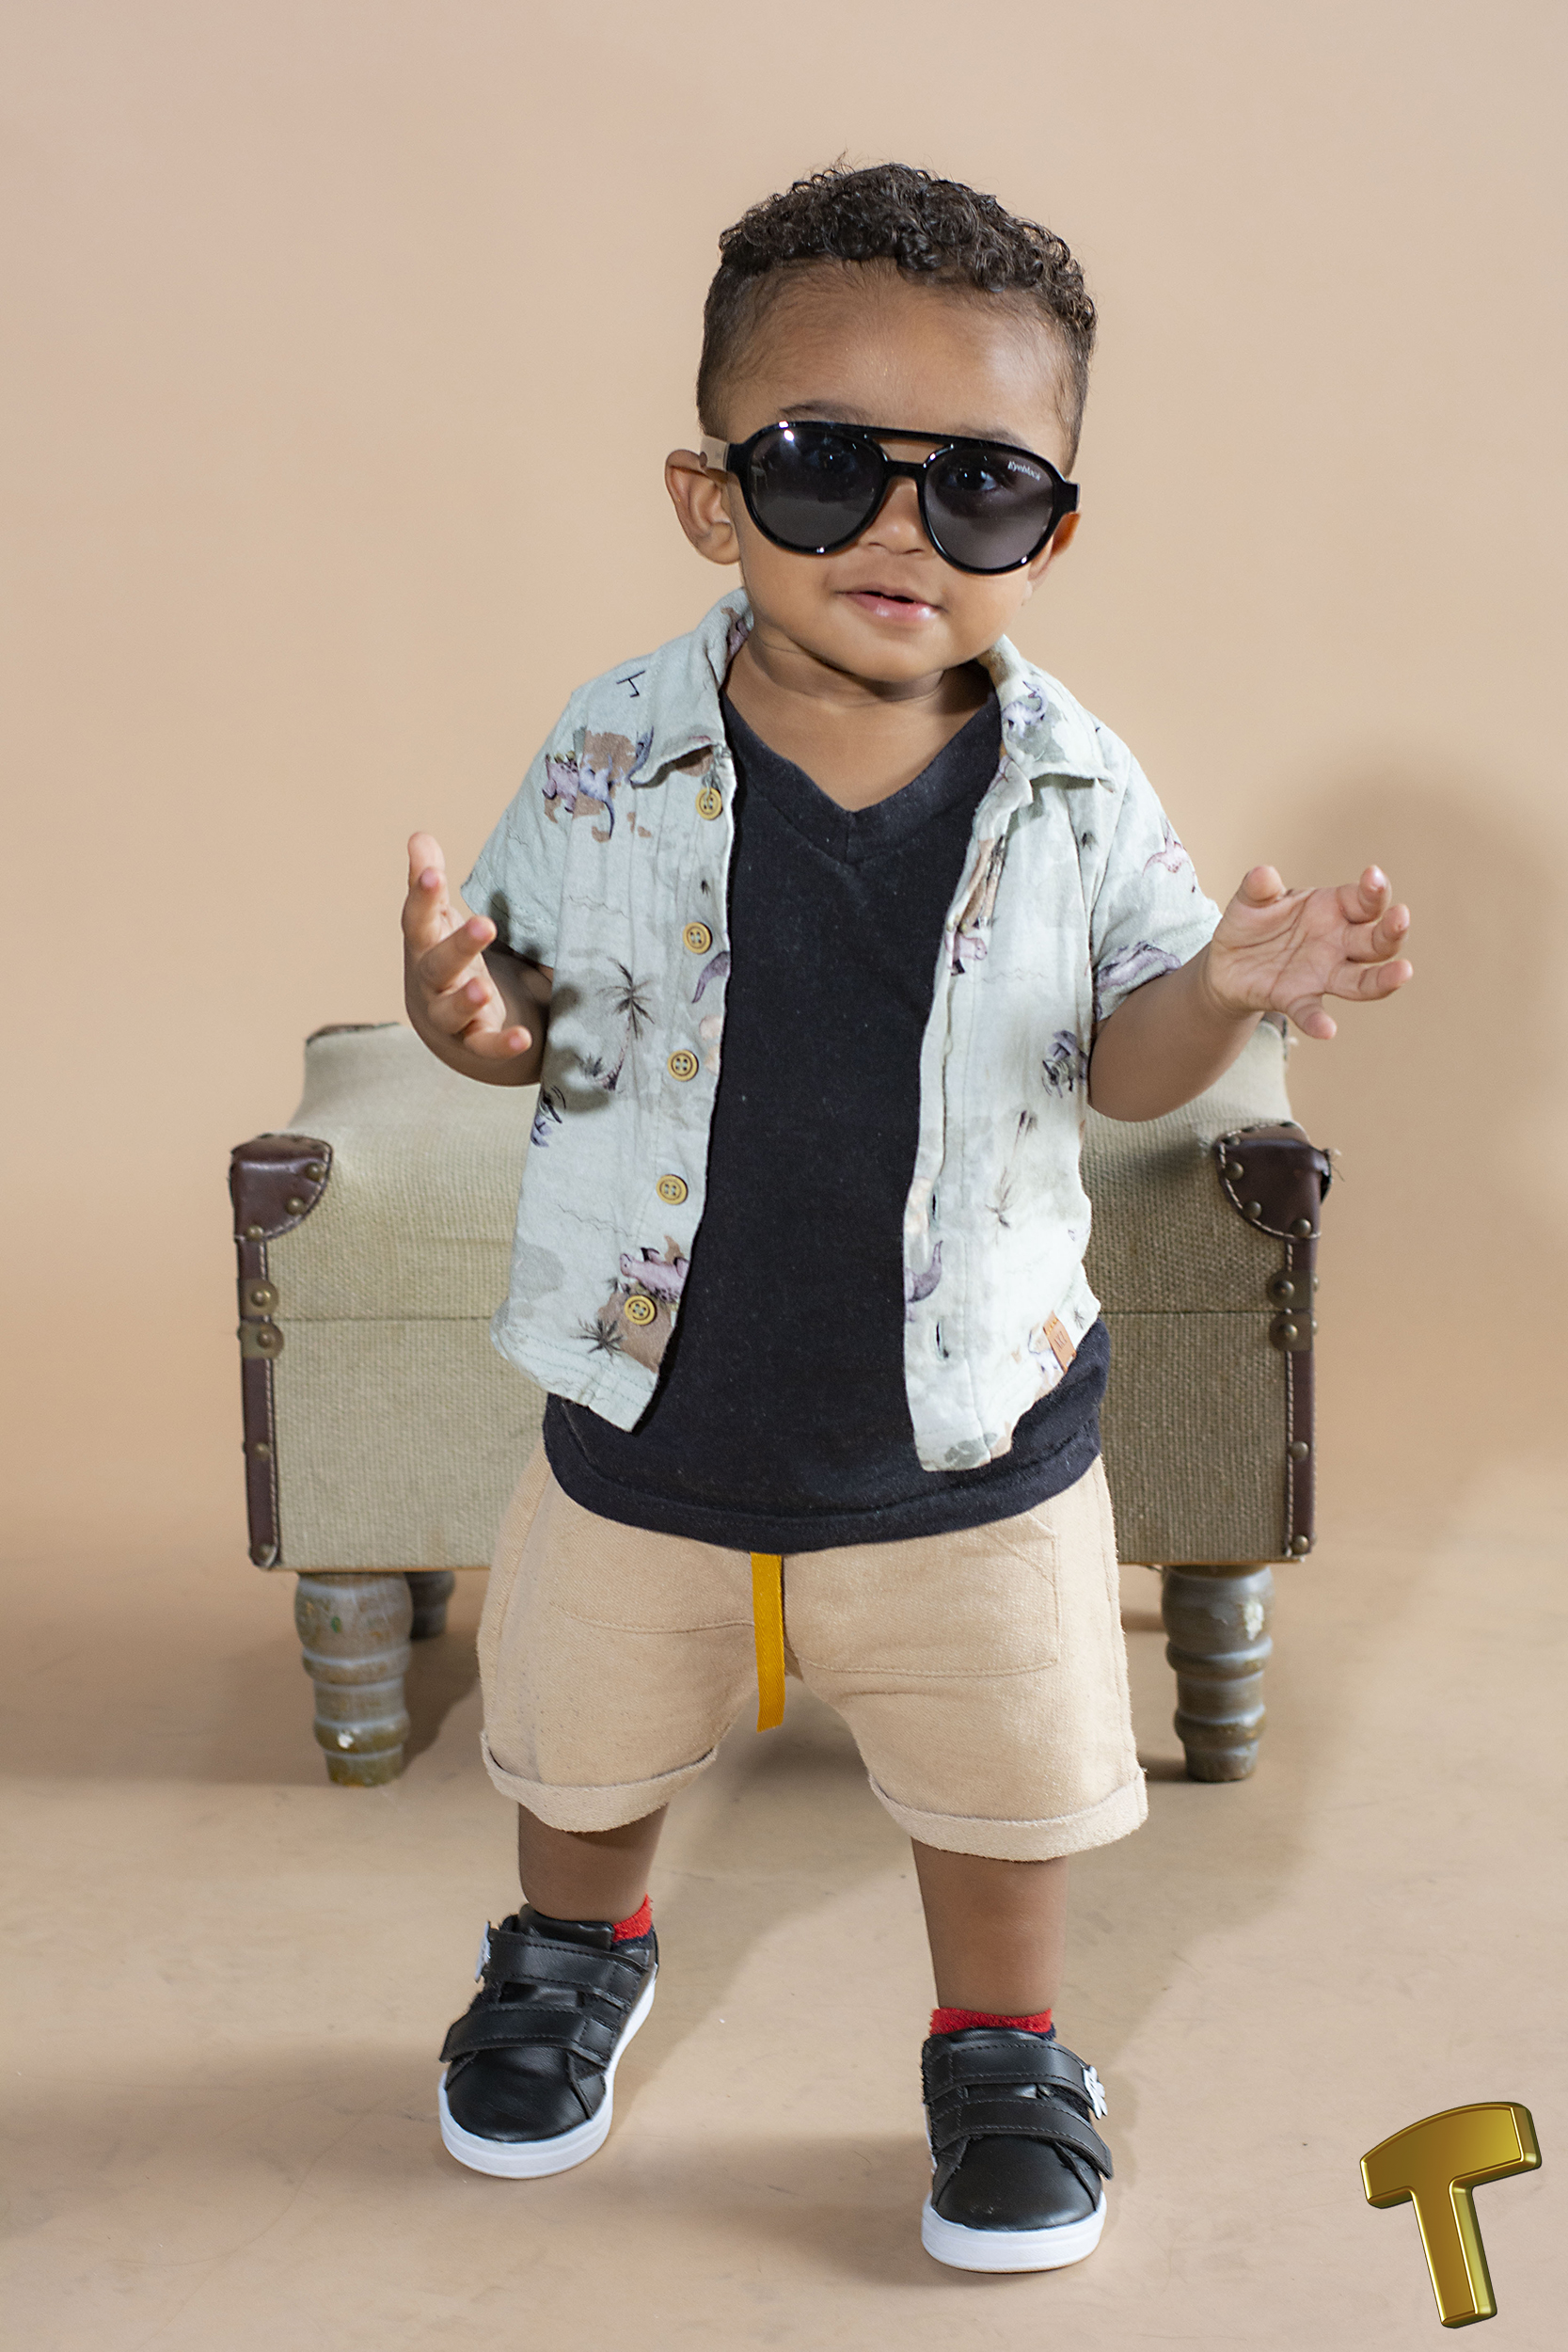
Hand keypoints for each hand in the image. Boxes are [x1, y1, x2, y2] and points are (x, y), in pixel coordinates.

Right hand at [402, 832, 532, 1062]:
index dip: (422, 896)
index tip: (431, 873)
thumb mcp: (440, 920)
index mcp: (425, 946)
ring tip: (483, 987)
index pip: (419, 919)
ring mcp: (449, 1016)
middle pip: (436, 965)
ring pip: (451, 1011)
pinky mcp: (473, 1044)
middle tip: (485, 924)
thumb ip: (430, 883)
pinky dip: (502, 1045)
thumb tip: (418, 836)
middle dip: (458, 945)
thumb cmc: (446, 959)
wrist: (449, 1027)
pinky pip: (484, 1048)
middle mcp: (430, 982)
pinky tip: (523, 1037)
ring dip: (465, 999)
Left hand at [1201, 865, 1411, 1040]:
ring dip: (1383, 979)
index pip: (1364, 900)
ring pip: (1363, 980)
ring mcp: (1324, 974)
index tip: (1373, 877)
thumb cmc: (1251, 923)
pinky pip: (1312, 1011)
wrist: (1227, 963)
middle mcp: (1339, 943)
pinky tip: (1327, 1029)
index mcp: (1333, 909)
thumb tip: (1261, 874)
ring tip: (1403, 973)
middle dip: (1392, 930)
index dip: (1373, 890)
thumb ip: (1259, 888)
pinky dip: (1318, 1020)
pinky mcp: (1298, 999)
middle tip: (1400, 917)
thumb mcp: (1251, 900)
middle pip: (1377, 941)